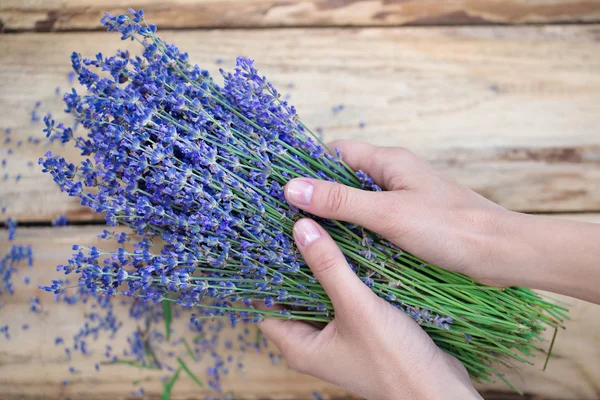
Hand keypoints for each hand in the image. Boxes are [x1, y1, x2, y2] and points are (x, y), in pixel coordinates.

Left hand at [259, 218, 480, 399]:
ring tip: (323, 235)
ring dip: (324, 272)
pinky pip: (343, 301)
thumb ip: (329, 267)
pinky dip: (345, 281)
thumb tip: (301, 229)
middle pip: (293, 299)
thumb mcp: (357, 307)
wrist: (437, 389)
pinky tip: (352, 256)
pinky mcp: (360, 334)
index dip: (266, 276)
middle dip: (297, 268)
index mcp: (299, 347)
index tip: (271, 242)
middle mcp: (314, 345)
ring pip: (321, 298)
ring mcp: (337, 340)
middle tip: (299, 229)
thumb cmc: (394, 359)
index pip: (267, 307)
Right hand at [285, 140, 510, 286]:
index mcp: (389, 162)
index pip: (338, 153)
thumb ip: (340, 200)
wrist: (500, 252)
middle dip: (320, 195)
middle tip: (289, 218)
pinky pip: (376, 222)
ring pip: (361, 203)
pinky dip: (359, 232)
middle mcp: (395, 176)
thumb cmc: (447, 227)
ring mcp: (405, 199)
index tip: (284, 189)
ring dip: (339, 217)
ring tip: (309, 236)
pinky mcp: (413, 222)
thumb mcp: (387, 214)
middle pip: (346, 179)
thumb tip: (291, 187)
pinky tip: (344, 250)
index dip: (310, 167)